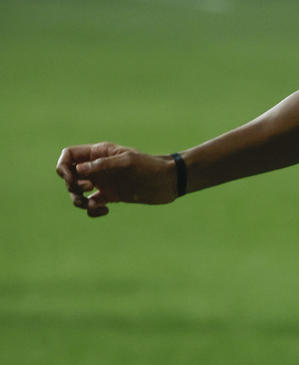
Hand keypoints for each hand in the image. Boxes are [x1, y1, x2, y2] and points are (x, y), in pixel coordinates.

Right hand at [55, 143, 178, 217]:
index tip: (71, 177)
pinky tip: (105, 211)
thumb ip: (104, 164)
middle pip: (69, 176)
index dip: (63, 166)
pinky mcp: (111, 197)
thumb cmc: (150, 165)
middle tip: (89, 188)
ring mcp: (103, 183)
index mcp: (97, 153)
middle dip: (72, 185)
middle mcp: (97, 168)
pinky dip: (92, 211)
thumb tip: (79, 170)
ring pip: (77, 193)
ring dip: (78, 201)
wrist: (169, 181)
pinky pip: (91, 205)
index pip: (68, 156)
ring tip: (93, 205)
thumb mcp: (127, 161)